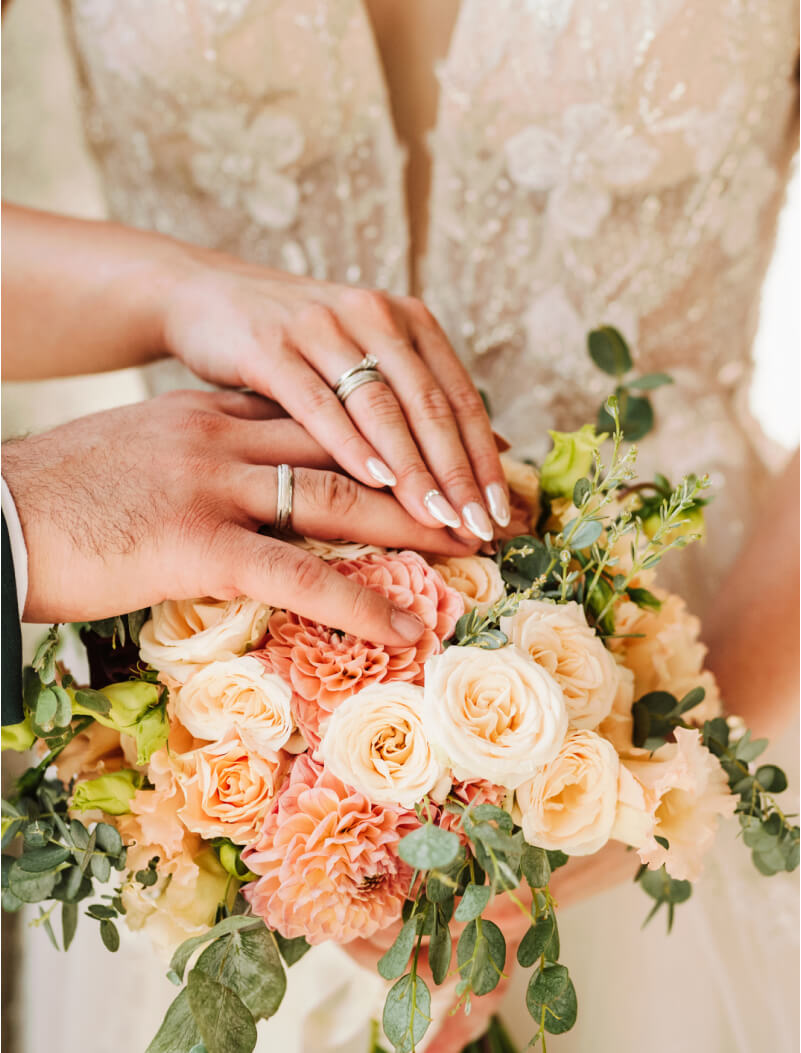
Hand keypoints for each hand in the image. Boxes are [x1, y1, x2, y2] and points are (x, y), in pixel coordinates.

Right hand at [1, 390, 479, 642]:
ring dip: (416, 523)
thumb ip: (199, 457)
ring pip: (340, 500)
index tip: (434, 449)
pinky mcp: (195, 543)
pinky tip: (404, 626)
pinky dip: (357, 601)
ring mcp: (213, 486)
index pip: (320, 417)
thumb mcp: (140, 454)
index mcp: (212, 415)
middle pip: (348, 448)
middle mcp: (224, 437)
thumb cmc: (56, 496)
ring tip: (473, 545)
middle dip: (423, 469)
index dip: (385, 434)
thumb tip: (243, 487)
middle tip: (479, 491)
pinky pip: (296, 575)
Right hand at [161, 255, 509, 540]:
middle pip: (429, 403)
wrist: (206, 296)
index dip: (484, 456)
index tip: (501, 510)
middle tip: (480, 525)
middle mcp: (373, 315)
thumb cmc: (296, 347)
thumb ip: (415, 400)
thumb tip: (491, 452)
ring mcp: (322, 327)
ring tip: (437, 516)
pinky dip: (349, 443)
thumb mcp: (362, 359)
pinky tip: (374, 481)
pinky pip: (318, 403)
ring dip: (413, 467)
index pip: (459, 396)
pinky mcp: (271, 346)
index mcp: (406, 319)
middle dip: (458, 471)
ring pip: (380, 406)